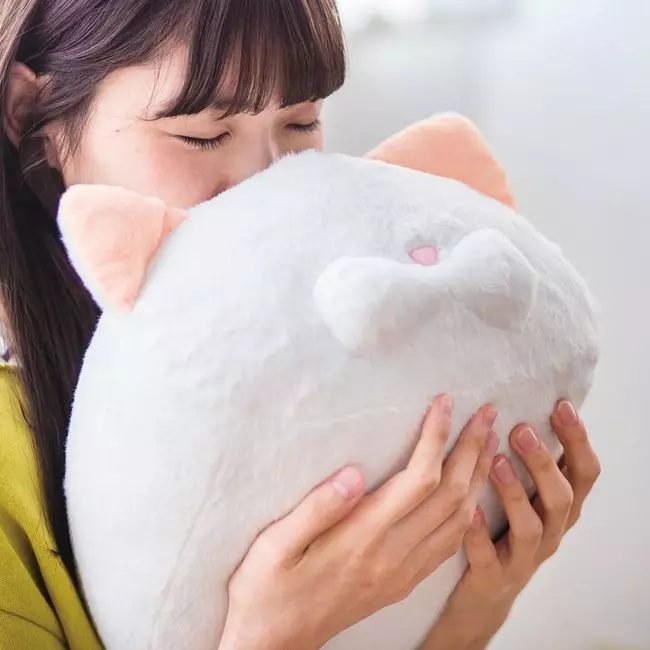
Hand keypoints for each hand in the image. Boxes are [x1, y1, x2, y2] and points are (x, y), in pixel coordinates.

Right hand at [218, 396, 499, 649]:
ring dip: (478, 478)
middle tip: (487, 414)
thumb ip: (316, 509)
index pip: (417, 480)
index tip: (445, 403)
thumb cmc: (267, 591)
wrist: (274, 646)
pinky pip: (449, 544)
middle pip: (450, 496)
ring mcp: (401, 573)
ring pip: (458, 520)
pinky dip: (469, 511)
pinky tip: (471, 493)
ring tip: (488, 444)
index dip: (436, 438)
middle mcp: (391, 557)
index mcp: (362, 540)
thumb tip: (353, 472)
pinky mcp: (401, 582)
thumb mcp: (274, 546)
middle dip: (472, 450)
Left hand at [420, 400, 600, 649]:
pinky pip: (489, 558)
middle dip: (544, 463)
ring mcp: (523, 558)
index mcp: (559, 509)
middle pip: (562, 498)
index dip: (577, 440)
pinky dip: (480, 534)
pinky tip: (470, 511)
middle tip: (521, 430)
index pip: (583, 473)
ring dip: (515, 493)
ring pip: (531, 528)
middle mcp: (550, 533)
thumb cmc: (504, 532)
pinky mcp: (494, 578)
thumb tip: (519, 408)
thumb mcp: (526, 499)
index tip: (560, 406)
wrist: (484, 596)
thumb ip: (529, 464)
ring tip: (496, 462)